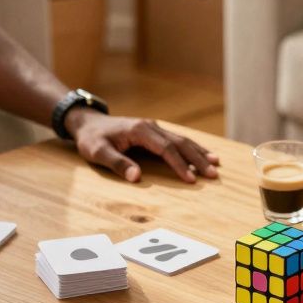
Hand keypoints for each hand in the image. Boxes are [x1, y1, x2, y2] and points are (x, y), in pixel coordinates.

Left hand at [65, 110, 219, 183]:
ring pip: (181, 139)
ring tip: (215, 164)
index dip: (179, 164)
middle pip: (179, 142)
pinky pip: (176, 139)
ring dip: (198, 152)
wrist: (87, 123)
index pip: (166, 148)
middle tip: (212, 174)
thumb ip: (118, 164)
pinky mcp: (154, 132)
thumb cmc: (91, 139)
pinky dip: (192, 147)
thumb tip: (137, 177)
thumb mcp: (98, 152)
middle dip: (197, 159)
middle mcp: (151, 126)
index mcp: (139, 130)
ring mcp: (154, 127)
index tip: (191, 179)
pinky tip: (203, 154)